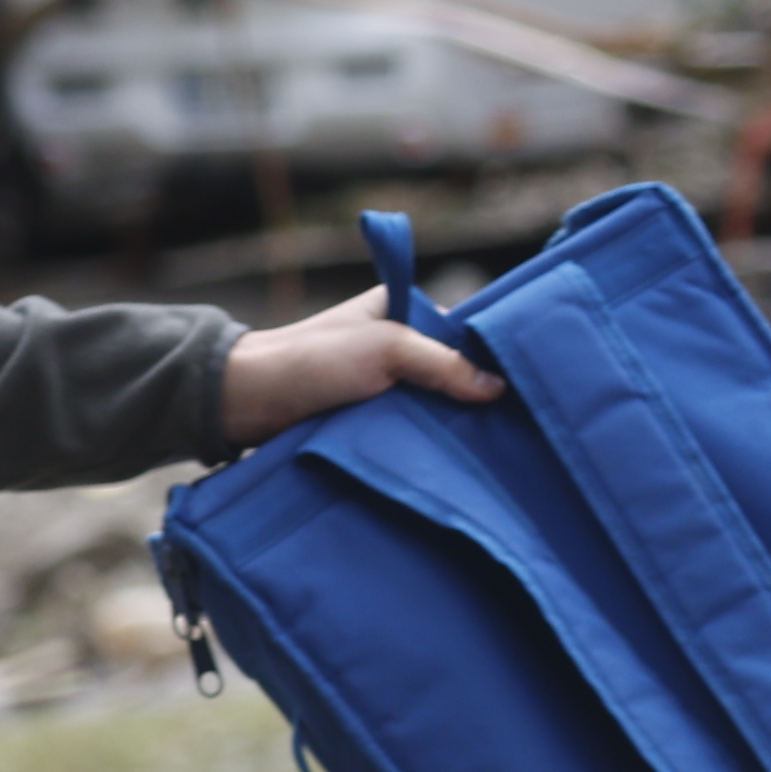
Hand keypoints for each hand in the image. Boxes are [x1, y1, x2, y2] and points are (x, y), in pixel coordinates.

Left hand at [218, 287, 501, 447]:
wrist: (249, 402)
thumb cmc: (313, 360)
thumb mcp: (386, 348)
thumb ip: (441, 363)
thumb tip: (496, 388)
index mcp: (399, 310)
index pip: (458, 329)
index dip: (486, 352)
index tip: (521, 378)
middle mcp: (393, 346)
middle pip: (449, 372)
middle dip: (473, 395)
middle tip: (513, 422)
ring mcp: (382, 387)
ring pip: (431, 407)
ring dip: (449, 426)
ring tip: (493, 448)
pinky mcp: (369, 422)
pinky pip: (408, 432)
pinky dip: (424, 444)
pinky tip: (454, 460)